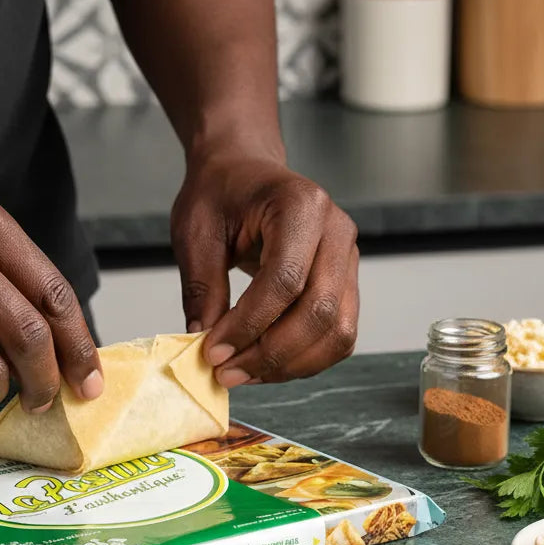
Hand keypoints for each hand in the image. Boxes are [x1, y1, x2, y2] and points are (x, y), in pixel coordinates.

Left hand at [171, 155, 358, 386]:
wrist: (242, 171)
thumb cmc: (220, 191)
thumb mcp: (195, 231)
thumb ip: (202, 287)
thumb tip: (204, 343)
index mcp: (301, 205)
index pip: (285, 280)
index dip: (249, 324)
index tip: (213, 351)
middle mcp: (336, 231)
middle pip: (320, 311)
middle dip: (271, 353)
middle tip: (227, 371)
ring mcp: (348, 258)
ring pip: (337, 331)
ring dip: (290, 364)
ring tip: (243, 372)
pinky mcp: (346, 283)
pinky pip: (337, 334)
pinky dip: (303, 359)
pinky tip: (264, 363)